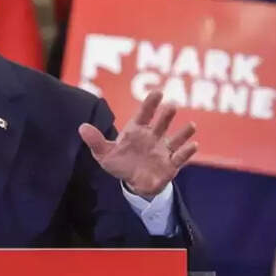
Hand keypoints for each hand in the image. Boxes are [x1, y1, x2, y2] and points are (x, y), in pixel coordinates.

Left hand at [78, 91, 197, 198]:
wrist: (133, 182)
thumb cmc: (120, 163)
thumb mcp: (104, 154)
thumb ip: (96, 141)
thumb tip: (82, 127)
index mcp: (137, 131)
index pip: (144, 114)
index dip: (150, 103)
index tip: (157, 92)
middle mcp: (152, 137)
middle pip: (160, 124)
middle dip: (166, 115)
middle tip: (171, 105)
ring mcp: (163, 150)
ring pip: (174, 139)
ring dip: (182, 133)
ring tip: (191, 126)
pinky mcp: (170, 165)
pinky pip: (180, 157)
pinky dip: (187, 152)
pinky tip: (193, 145)